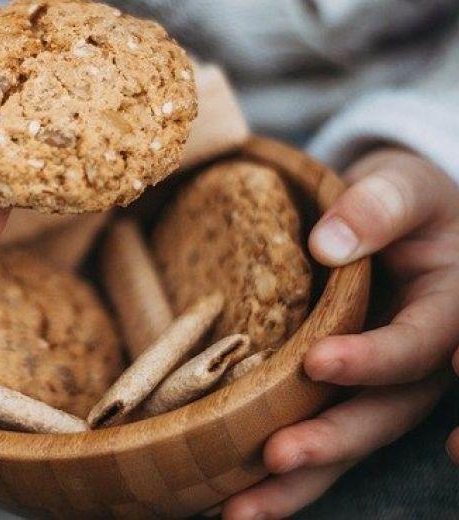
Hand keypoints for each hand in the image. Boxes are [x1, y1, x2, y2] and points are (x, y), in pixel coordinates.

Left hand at [221, 148, 458, 518]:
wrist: (394, 218)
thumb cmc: (403, 201)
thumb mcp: (400, 187)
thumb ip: (378, 208)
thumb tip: (328, 245)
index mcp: (444, 311)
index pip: (417, 343)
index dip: (376, 359)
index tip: (322, 363)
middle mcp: (419, 361)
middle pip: (384, 413)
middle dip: (334, 438)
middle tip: (280, 455)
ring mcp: (382, 386)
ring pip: (351, 444)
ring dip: (301, 482)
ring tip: (242, 511)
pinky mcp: (345, 396)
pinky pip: (323, 440)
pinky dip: (285, 479)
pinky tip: (236, 503)